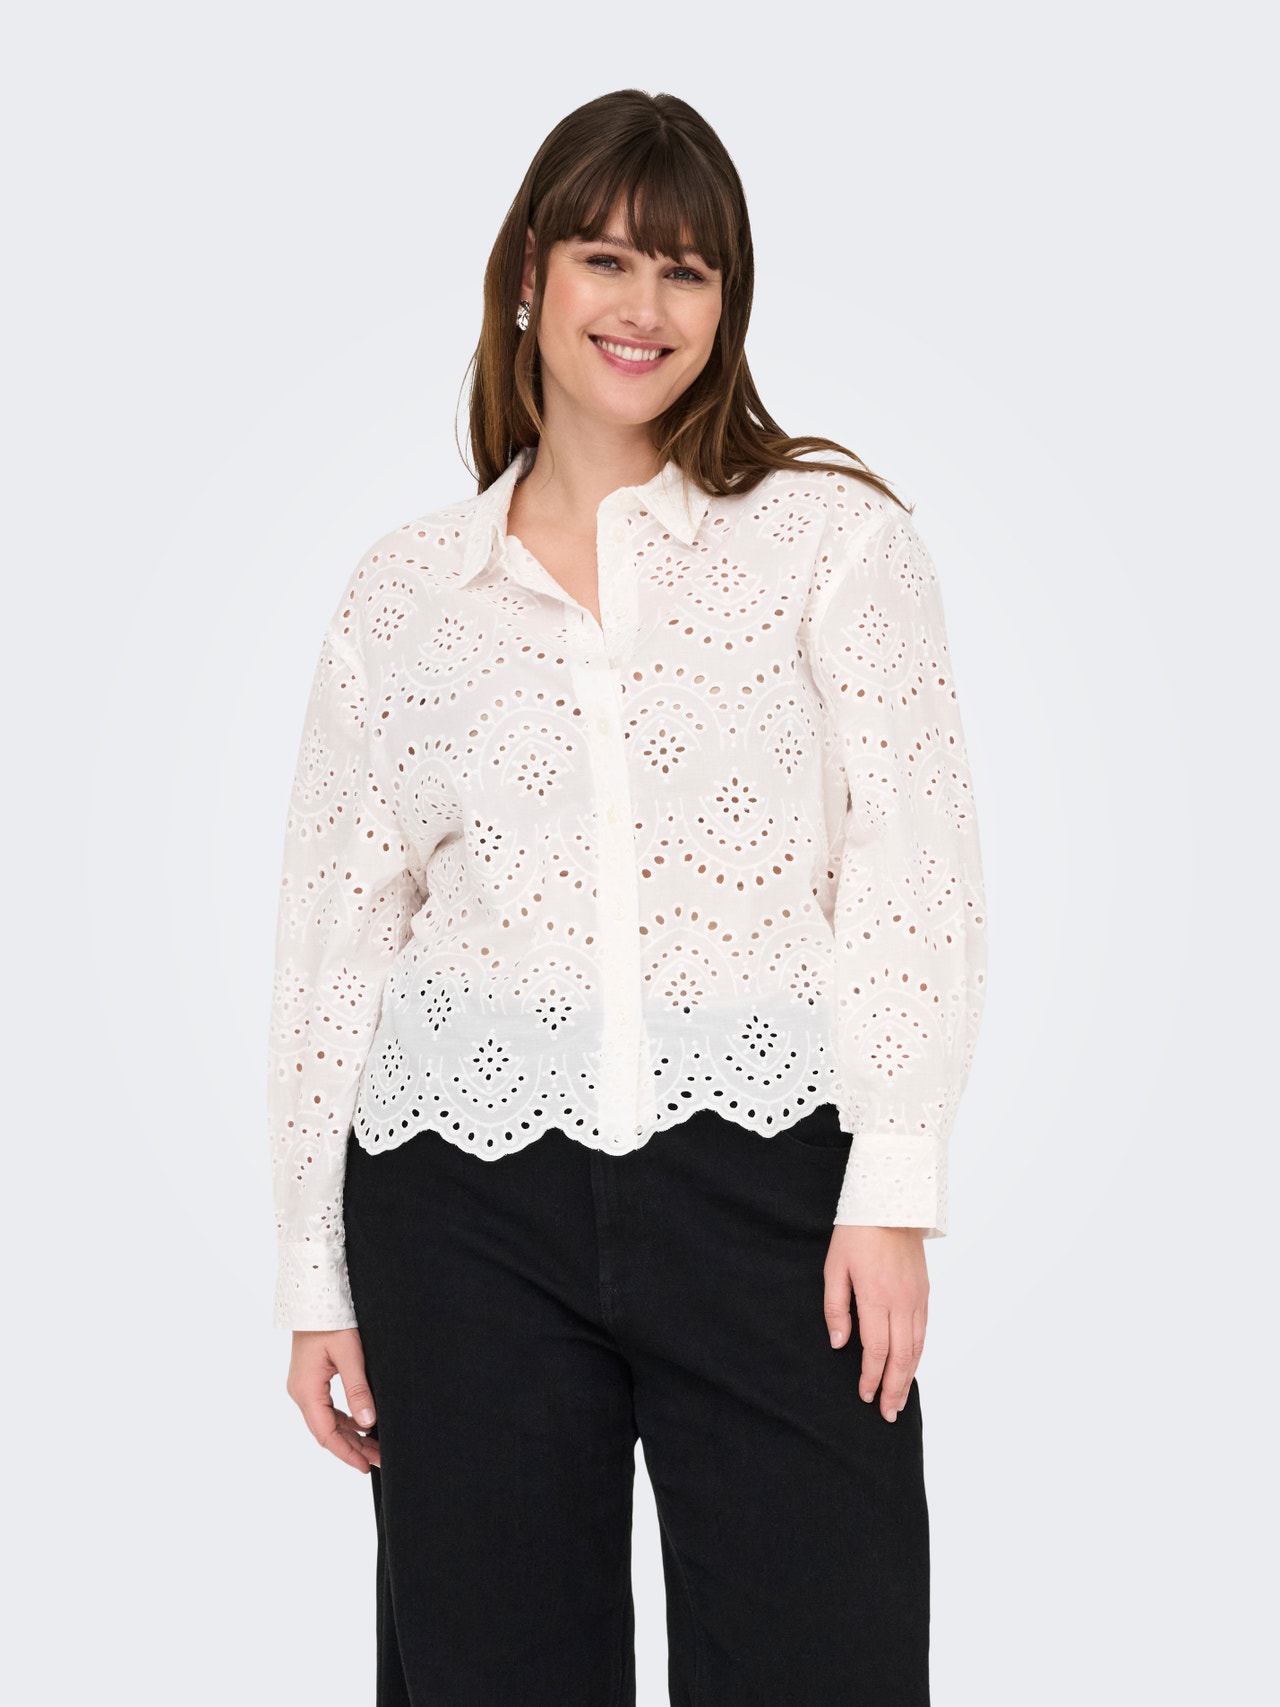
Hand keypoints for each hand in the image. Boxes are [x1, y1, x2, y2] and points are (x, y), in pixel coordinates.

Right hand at [286, 1327, 380, 1472]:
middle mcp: (301, 1391)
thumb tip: (367, 1423)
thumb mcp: (349, 1353)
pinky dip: (344, 1420)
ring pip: (327, 1421)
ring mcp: (304, 1386)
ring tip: (374, 1447)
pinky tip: (362, 1425)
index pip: (326, 1433)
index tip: (366, 1466)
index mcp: (306, 1389)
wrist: (315, 1295)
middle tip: (379, 1459)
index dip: (346, 1453)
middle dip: (353, 1448)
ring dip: (350, 1435)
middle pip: (326, 1431)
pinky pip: (327, 1408)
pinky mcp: (311, 1379)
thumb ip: (357, 1389)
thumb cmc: (331, 1319)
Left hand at [823, 1226, 928, 1421]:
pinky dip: (919, 1354)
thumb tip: (839, 1344)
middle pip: (900, 1357)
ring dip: (909, 1377)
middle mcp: (901, 1302)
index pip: (875, 1350)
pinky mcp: (925, 1292)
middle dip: (893, 1389)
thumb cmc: (856, 1234)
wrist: (891, 1204)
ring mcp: (916, 1298)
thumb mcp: (834, 1268)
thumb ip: (836, 1308)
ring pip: (917, 1347)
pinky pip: (924, 1331)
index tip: (865, 1396)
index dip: (871, 1377)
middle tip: (888, 1414)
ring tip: (901, 1400)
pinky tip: (912, 1366)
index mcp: (876, 1298)